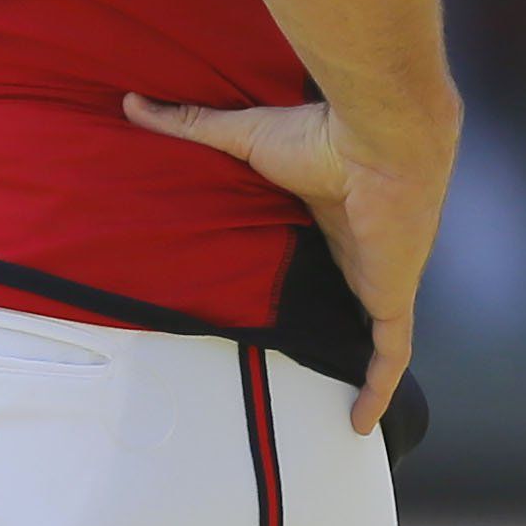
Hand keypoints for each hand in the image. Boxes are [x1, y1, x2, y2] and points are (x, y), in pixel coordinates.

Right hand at [125, 95, 452, 434]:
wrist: (380, 137)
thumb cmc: (319, 133)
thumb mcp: (244, 136)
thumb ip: (190, 125)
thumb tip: (133, 104)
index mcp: (329, 214)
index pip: (322, 249)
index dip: (307, 269)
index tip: (280, 290)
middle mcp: (359, 248)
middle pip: (347, 295)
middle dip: (334, 320)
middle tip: (297, 352)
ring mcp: (380, 276)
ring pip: (373, 331)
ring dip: (361, 362)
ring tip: (336, 397)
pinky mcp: (392, 295)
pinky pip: (390, 354)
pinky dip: (378, 386)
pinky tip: (361, 421)